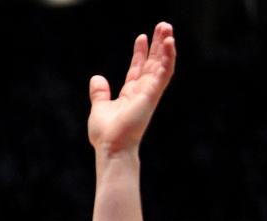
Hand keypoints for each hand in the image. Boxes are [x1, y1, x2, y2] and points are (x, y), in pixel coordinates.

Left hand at [87, 23, 175, 154]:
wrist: (111, 148)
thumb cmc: (106, 134)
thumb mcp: (99, 108)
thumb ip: (100, 93)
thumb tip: (97, 77)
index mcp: (130, 94)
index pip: (138, 69)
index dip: (140, 53)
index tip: (141, 38)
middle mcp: (142, 92)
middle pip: (153, 63)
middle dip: (157, 45)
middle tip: (162, 26)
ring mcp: (149, 93)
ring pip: (161, 64)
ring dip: (165, 46)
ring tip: (167, 28)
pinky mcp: (153, 94)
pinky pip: (164, 72)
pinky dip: (168, 57)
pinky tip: (169, 42)